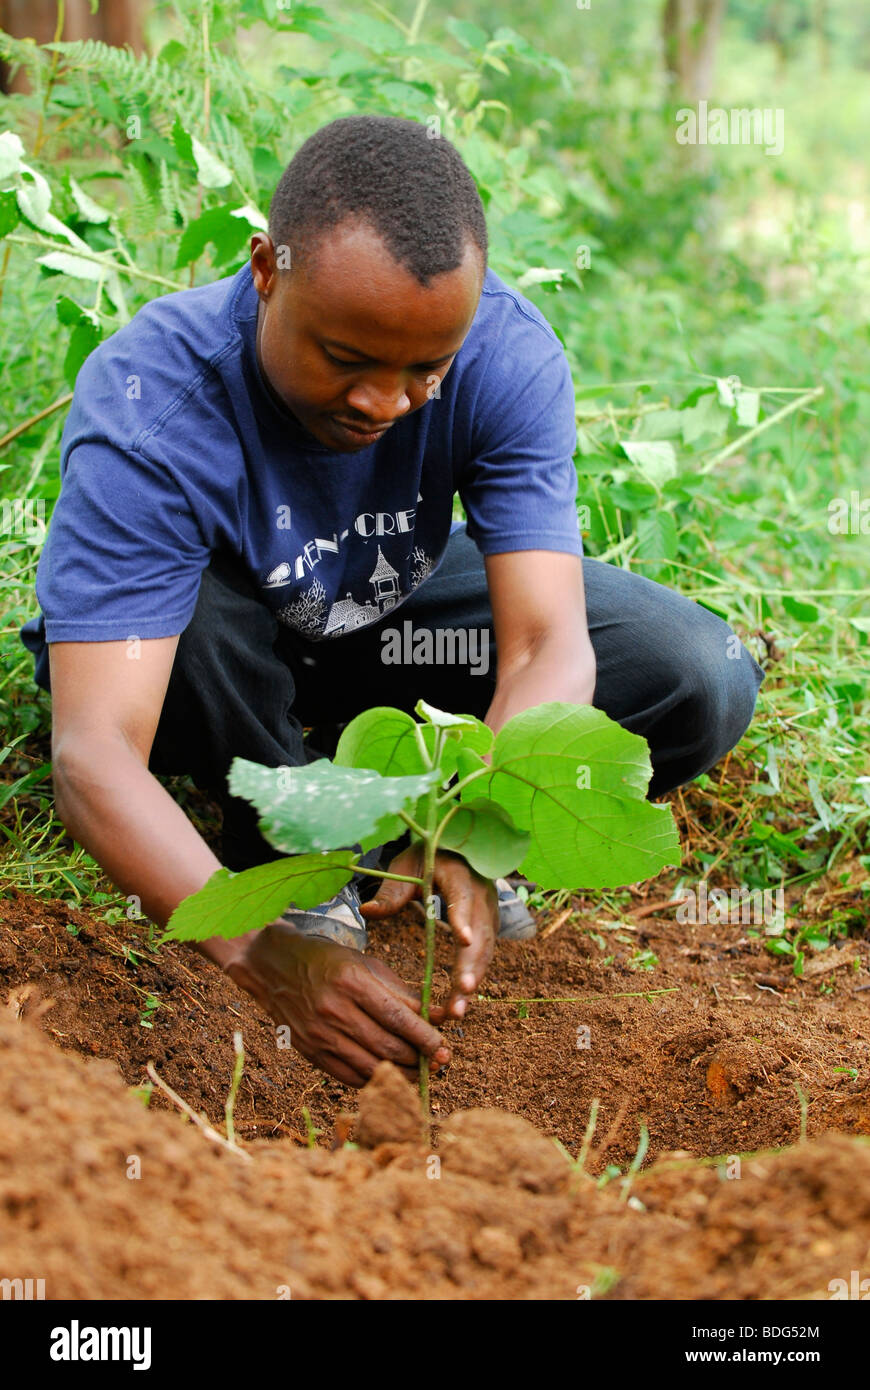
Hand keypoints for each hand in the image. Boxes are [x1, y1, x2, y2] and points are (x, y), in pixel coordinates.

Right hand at [223, 922, 449, 1087]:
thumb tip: (438, 1017)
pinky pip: (349, 1077)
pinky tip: (390, 1075)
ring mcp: (320, 1035)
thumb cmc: (327, 961)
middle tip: (438, 1063)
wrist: (273, 967)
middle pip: (387, 1047)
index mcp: (351, 983)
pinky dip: (375, 1080)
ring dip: (401, 1075)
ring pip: (371, 1067)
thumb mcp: (366, 965)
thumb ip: (403, 992)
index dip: (424, 1038)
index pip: (397, 1018)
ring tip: (420, 1073)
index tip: (444, 1048)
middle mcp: (334, 1011)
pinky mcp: (310, 1053)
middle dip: (419, 1059)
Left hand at [360, 845, 497, 1020]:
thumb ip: (392, 890)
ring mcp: (488, 913)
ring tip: (457, 1010)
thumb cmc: (427, 856)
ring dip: (472, 980)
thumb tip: (367, 911)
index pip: (463, 896)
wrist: (457, 848)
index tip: (462, 939)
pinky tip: (457, 1004)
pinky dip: (472, 980)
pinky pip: (483, 956)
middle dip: (470, 965)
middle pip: (480, 933)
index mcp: (460, 873)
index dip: (463, 917)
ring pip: (485, 950)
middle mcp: (481, 894)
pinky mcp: (488, 928)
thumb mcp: (406, 866)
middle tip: (460, 992)